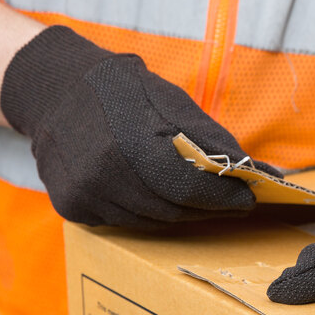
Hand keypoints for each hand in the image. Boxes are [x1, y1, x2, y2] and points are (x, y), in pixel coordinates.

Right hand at [0, 25, 278, 227]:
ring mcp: (84, 193)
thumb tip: (260, 172)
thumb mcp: (171, 100)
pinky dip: (150, 214)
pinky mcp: (72, 206)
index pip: (189, 187)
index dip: (223, 198)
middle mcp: (103, 171)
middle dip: (208, 209)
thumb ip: (213, 139)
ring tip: (198, 200)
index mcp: (130, 138)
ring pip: (151, 222)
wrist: (53, 90)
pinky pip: (125, 223)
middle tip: (230, 202)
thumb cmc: (121, 91)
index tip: (247, 199)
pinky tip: (158, 197)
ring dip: (181, 214)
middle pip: (173, 210)